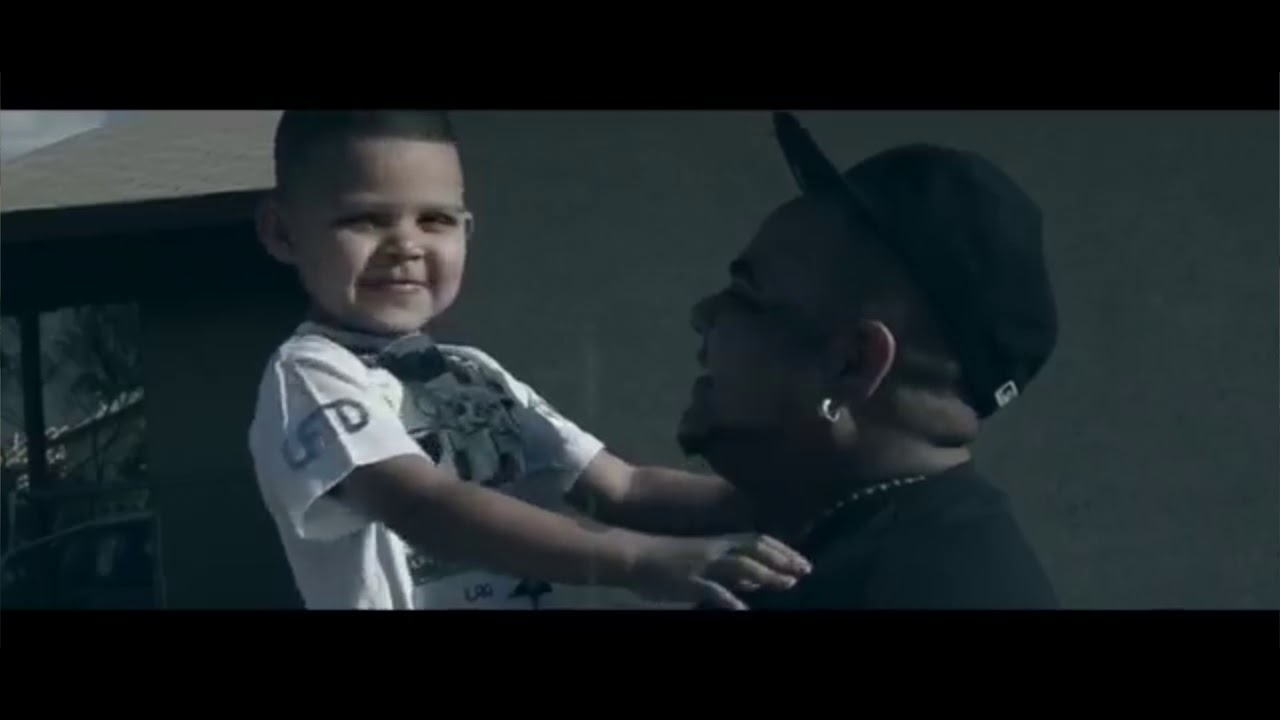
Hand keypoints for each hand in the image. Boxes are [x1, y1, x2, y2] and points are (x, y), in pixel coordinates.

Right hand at [629, 533, 811, 609]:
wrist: (634, 556)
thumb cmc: (670, 559)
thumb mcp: (705, 558)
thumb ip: (731, 569)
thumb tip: (758, 581)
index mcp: (720, 542)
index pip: (759, 542)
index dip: (783, 551)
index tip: (803, 562)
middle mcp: (716, 549)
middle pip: (756, 550)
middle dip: (782, 560)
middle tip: (805, 571)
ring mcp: (704, 565)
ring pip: (741, 566)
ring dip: (766, 575)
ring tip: (787, 584)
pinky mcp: (690, 581)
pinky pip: (713, 591)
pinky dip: (730, 600)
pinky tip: (745, 611)